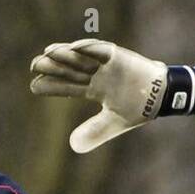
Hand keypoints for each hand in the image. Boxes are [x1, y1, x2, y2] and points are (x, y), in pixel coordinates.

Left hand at [29, 39, 166, 152]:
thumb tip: (72, 146)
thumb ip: (94, 132)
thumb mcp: (113, 123)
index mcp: (94, 88)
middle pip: (69, 69)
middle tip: (33, 66)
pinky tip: (71, 48)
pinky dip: (86, 47)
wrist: (162, 97)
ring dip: (64, 54)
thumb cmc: (139, 107)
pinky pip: (99, 49)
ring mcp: (105, 63)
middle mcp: (96, 74)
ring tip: (47, 53)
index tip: (33, 86)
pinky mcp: (117, 55)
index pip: (67, 86)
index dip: (51, 86)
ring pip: (80, 57)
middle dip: (52, 67)